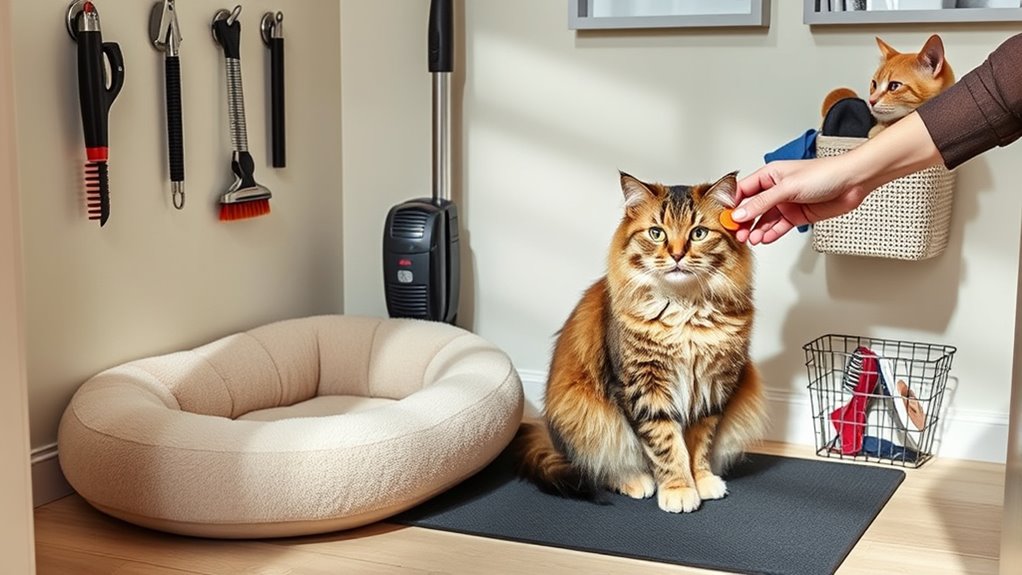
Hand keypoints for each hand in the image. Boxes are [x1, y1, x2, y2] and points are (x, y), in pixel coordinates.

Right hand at [732, 157, 871, 244]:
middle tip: (736, 233)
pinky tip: (764, 239)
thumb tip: (741, 213)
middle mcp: (776, 190)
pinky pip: (779, 227)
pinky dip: (770, 234)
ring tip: (750, 239)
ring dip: (756, 230)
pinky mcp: (796, 216)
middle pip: (751, 208)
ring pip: (764, 220)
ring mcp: (786, 204)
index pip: (743, 190)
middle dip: (743, 221)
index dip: (732, 204)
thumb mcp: (788, 188)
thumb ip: (763, 203)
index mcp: (770, 175)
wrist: (853, 182)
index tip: (725, 217)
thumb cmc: (825, 174)